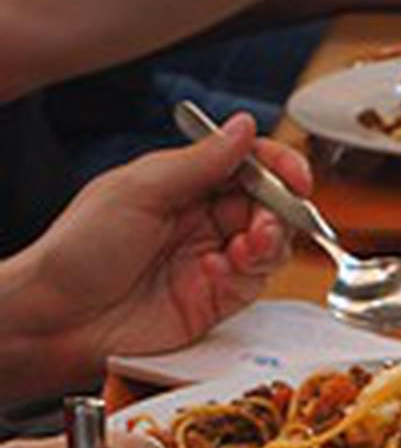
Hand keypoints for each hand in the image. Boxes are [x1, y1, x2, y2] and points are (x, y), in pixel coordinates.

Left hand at [0, 114, 310, 403]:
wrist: (60, 318)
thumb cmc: (80, 250)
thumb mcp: (139, 190)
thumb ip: (199, 162)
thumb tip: (245, 129)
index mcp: (178, 185)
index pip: (241, 165)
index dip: (273, 165)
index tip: (292, 173)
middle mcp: (198, 221)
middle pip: (264, 204)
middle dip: (279, 206)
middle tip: (275, 212)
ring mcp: (210, 261)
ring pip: (269, 244)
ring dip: (270, 240)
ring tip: (250, 244)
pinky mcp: (215, 300)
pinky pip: (254, 283)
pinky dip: (249, 272)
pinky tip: (221, 269)